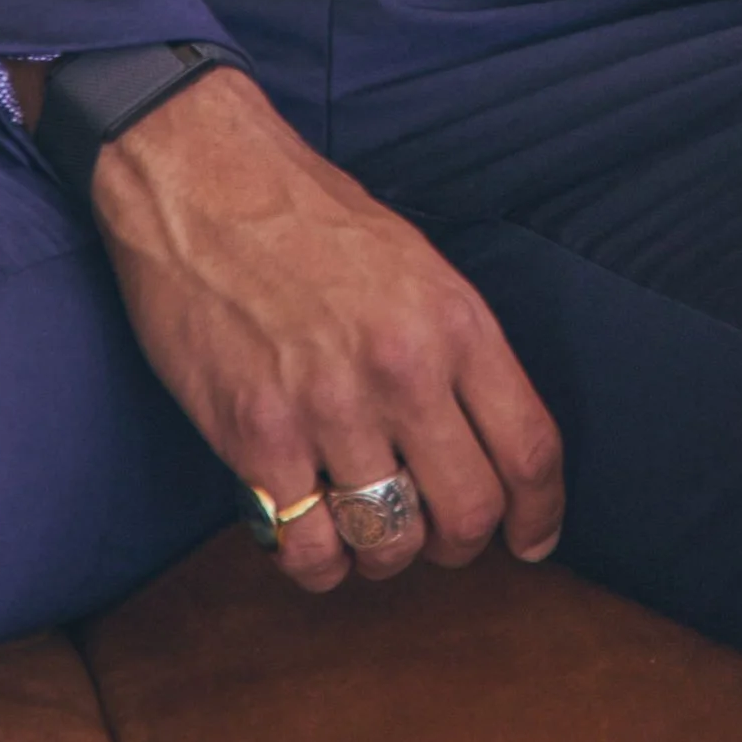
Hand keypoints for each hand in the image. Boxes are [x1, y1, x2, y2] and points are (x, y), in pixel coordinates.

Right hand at [88, 67, 564, 593]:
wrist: (201, 178)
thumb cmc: (308, 216)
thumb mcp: (415, 264)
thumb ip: (454, 348)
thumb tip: (486, 437)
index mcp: (453, 321)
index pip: (529, 448)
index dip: (540, 512)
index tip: (532, 540)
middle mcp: (402, 369)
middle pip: (469, 513)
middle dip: (461, 545)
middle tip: (437, 536)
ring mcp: (328, 408)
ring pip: (391, 542)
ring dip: (385, 553)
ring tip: (365, 528)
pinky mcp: (256, 437)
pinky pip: (309, 551)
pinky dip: (318, 563)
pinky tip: (311, 534)